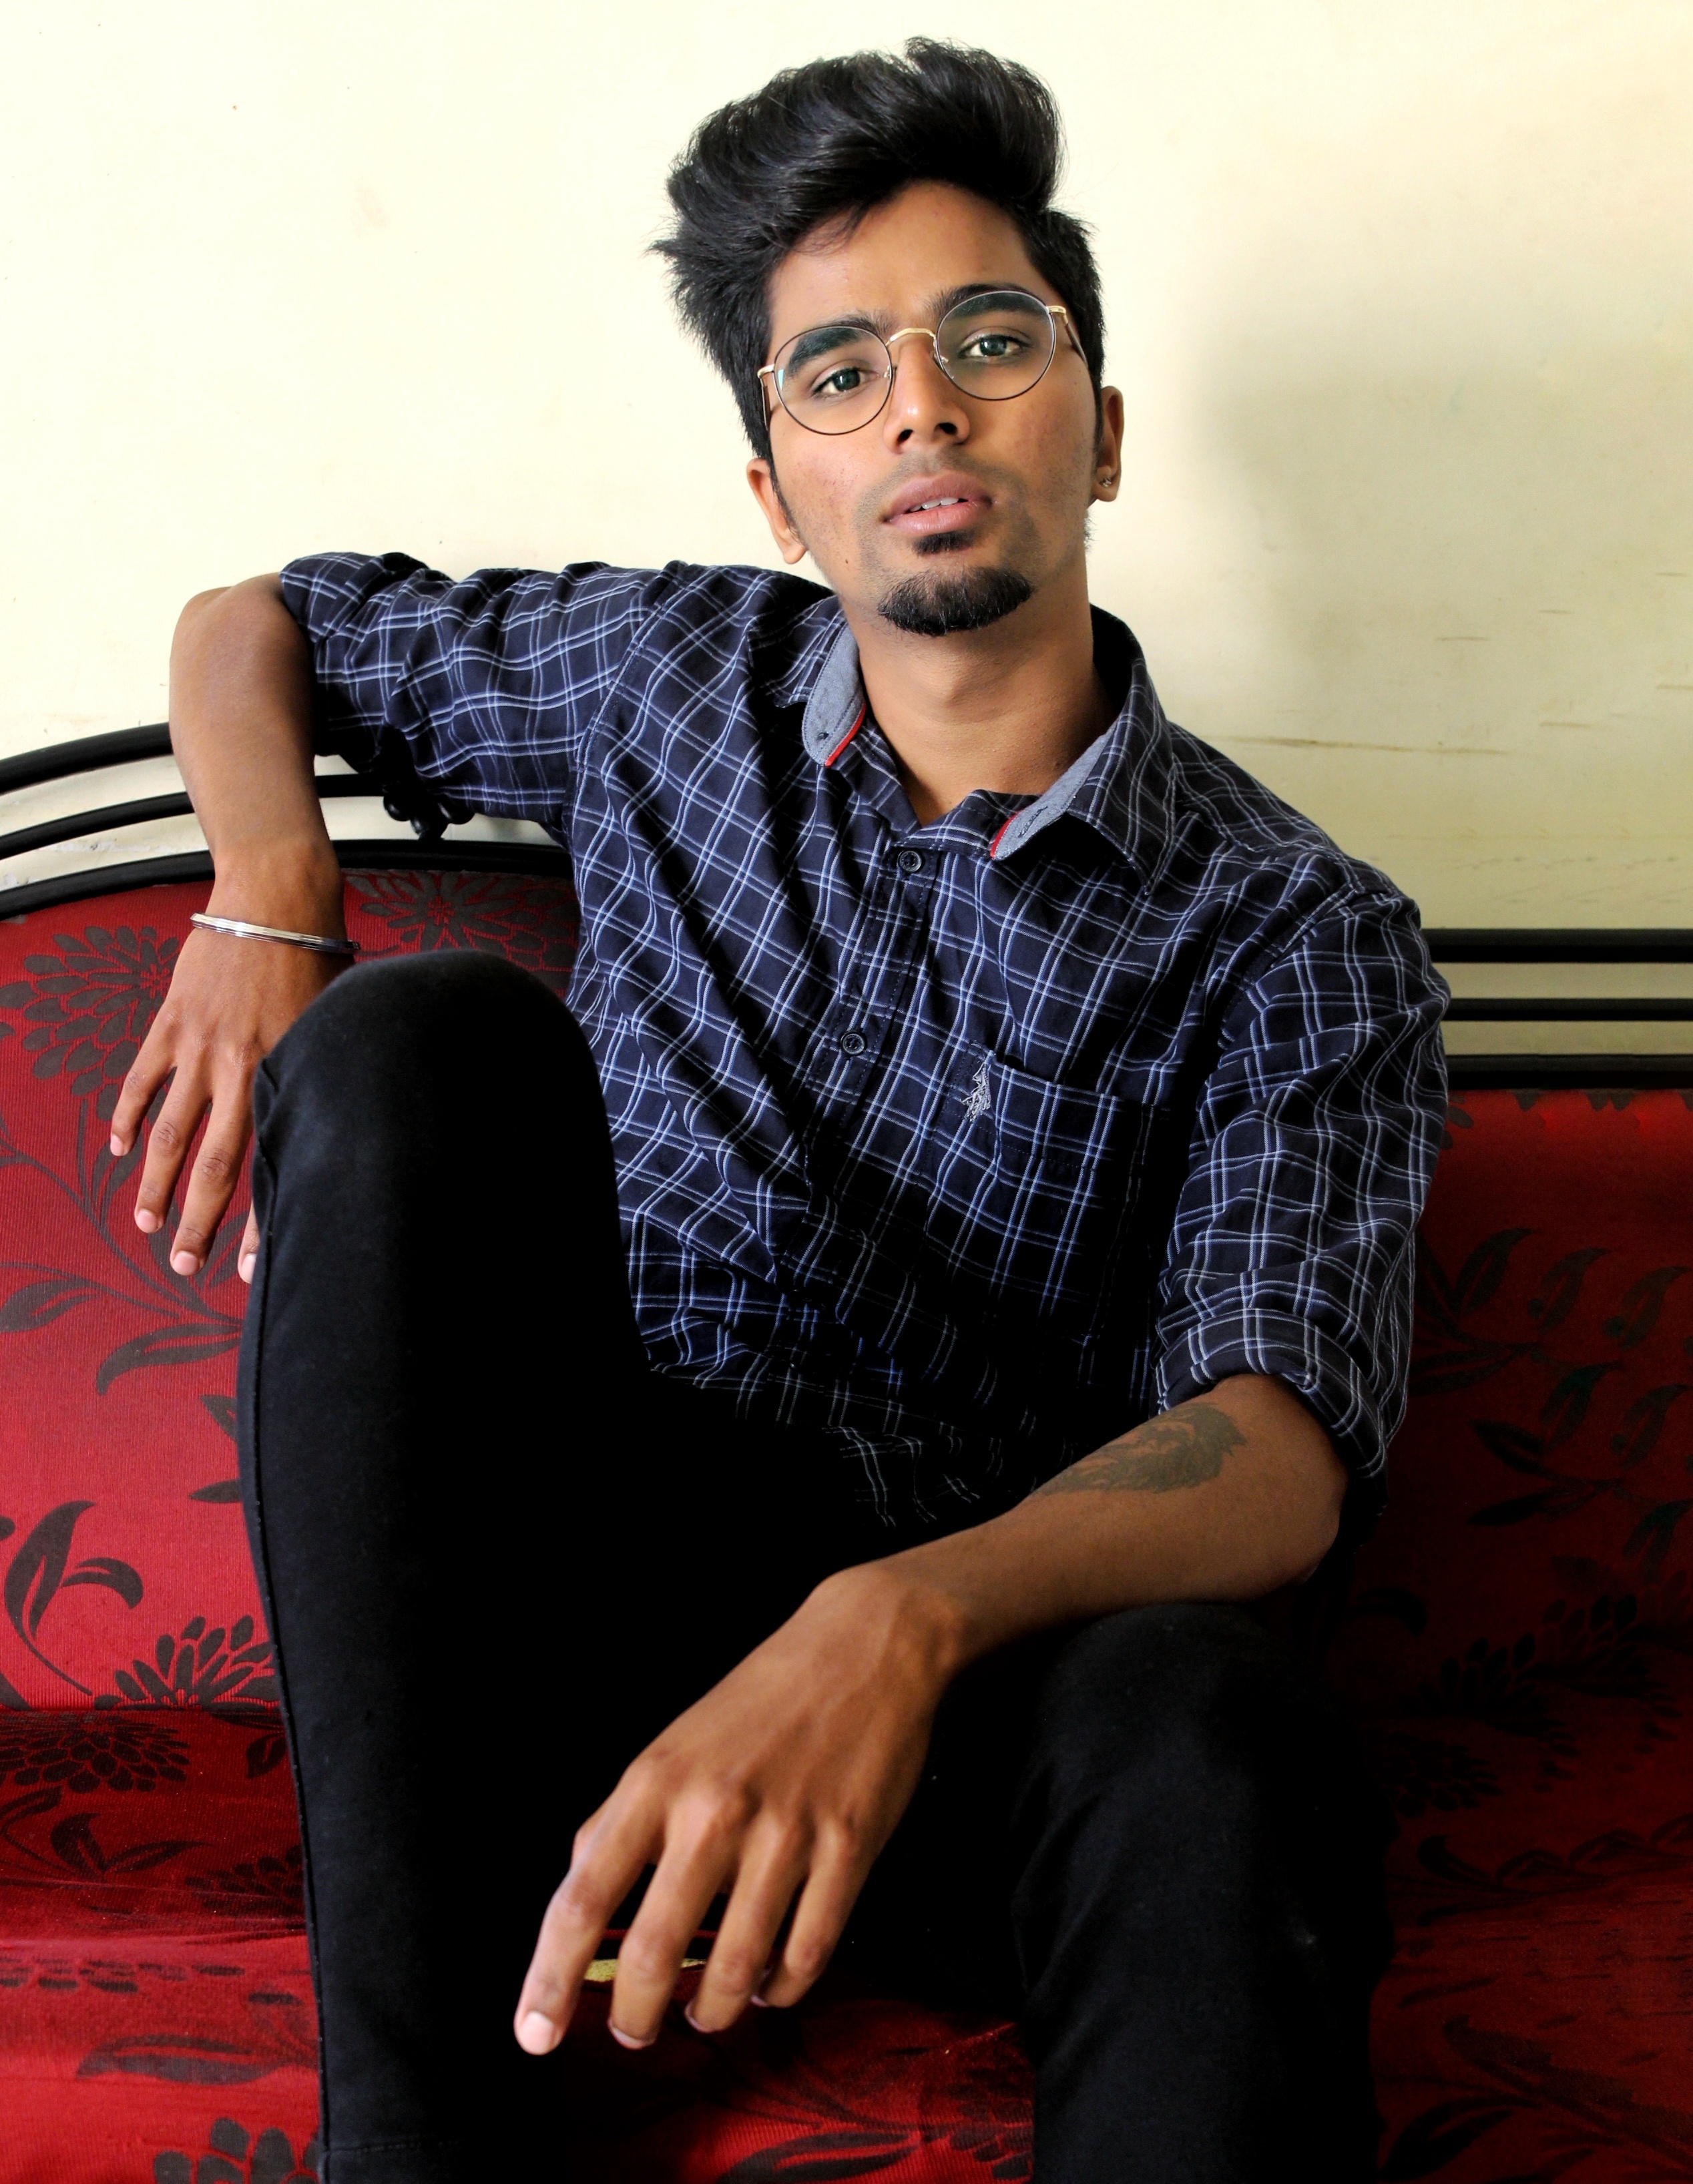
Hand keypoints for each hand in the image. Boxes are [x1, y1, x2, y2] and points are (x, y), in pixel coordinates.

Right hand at [109, 865, 347, 1279]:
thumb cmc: (317, 961)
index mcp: (289, 1074)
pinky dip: (129, 1117)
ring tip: (147, 1225)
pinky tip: (123, 1151)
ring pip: (170, 1133)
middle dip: (198, 1222)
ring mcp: (199, 1047)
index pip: (271, 1164)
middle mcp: (242, 1069)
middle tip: (183, 1266)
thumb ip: (322, 1078)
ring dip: (155, 1184)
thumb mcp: (334, 1028)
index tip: (248, 1266)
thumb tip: (326, 1131)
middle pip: (213, 1164)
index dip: (258, 1221)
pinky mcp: (171, 1022)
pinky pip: (143, 1081)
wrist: (274, 900)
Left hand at [512, 1561, 961, 2054]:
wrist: (864, 1645)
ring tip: (703, 2014)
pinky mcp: (848, 1849)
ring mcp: (785, 1834)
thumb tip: (579, 1894)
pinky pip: (806, 1955)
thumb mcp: (672, 1745)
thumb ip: (624, 1819)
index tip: (533, 2033)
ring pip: (732, 1970)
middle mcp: (712, 1811)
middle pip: (652, 1954)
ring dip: (709, 2014)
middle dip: (634, 2019)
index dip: (549, 1978)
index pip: (581, 1898)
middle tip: (635, 2030)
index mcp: (656, 1782)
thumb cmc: (762, 1699)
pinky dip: (780, 1990)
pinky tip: (768, 1985)